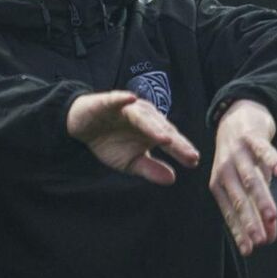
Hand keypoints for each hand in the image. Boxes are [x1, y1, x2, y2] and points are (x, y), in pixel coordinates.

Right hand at [66, 90, 199, 185]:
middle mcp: (145, 117)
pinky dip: (122, 99)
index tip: (194, 161)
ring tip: (165, 138)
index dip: (182, 150)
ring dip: (154, 126)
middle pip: (162, 128)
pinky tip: (130, 99)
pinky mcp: (108, 101)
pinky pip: (116, 99)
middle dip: (175, 141)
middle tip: (188, 153)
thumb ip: (150, 168)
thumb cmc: (110, 142)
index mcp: (152, 131)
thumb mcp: (130, 162)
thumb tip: (173, 179)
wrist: (82, 127)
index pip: (170, 141)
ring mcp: (128, 108)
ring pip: (143, 117)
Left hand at [209, 100, 276, 255]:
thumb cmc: (241, 158)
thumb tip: (270, 238)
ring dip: (261, 198)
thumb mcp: (246, 183)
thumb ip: (256, 209)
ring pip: (251, 178)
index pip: (229, 211)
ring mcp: (238, 153)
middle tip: (260, 240)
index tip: (250, 249)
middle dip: (250, 220)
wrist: (237, 115)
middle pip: (239, 198)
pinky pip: (262, 150)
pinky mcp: (251, 137)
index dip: (239, 230)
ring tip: (272, 216)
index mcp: (219, 183)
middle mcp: (225, 169)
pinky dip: (271, 160)